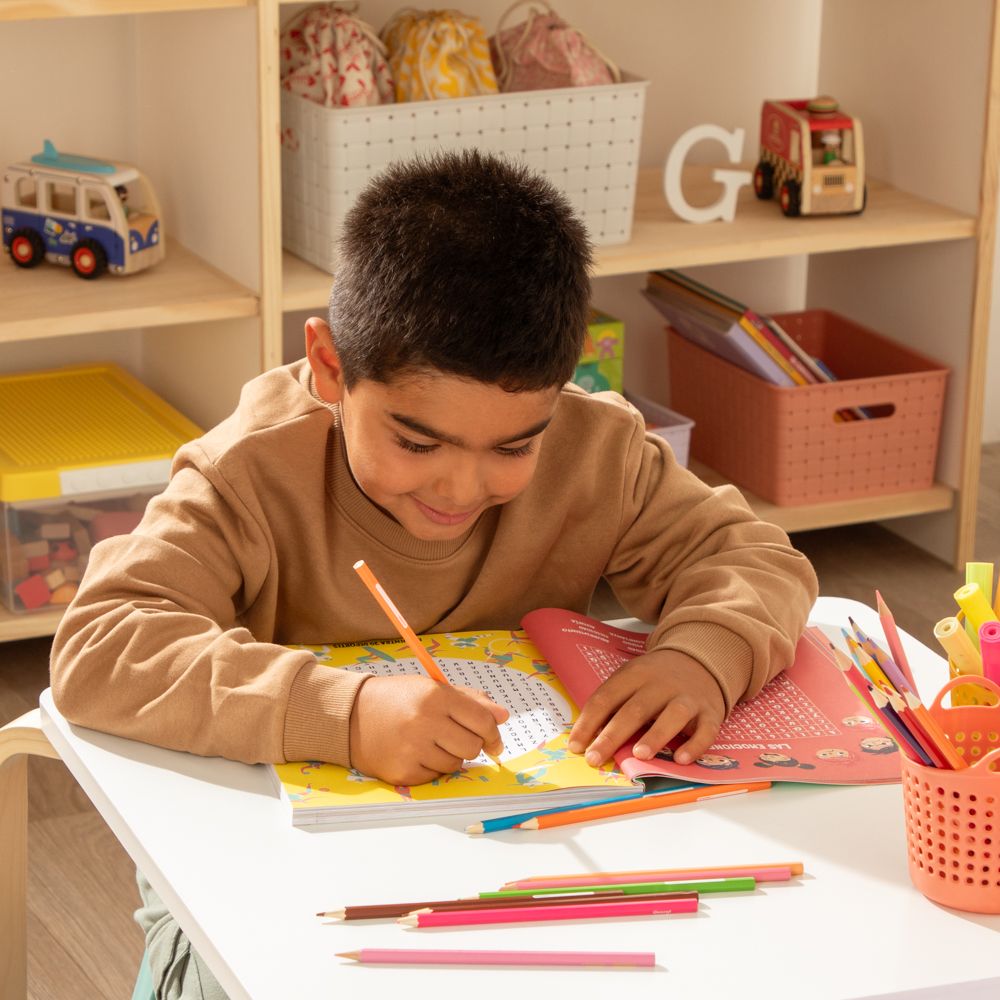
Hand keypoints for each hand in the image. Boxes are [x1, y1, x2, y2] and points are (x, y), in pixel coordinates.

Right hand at [349, 675, 508, 785]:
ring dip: (451, 756)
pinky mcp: (403, 772)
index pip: (482, 720)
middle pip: (473, 746)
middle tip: (458, 739)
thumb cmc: (397, 699)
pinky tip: (417, 753)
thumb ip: (470, 701)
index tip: (494, 740)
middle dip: (472, 746)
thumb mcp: (432, 689)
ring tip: (431, 743)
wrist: (351, 715)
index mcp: (435, 696)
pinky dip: (432, 768)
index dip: (493, 733)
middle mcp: (424, 722)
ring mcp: (412, 749)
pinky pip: (435, 777)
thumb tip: (503, 716)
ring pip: (456, 764)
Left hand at [567, 650, 724, 767]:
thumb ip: (613, 702)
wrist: (701, 660)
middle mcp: (661, 684)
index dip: (589, 722)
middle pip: (635, 709)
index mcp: (635, 674)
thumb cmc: (657, 679)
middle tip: (595, 757)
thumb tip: (587, 736)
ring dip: (655, 735)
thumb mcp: (631, 678)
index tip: (576, 746)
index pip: (607, 697)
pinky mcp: (710, 712)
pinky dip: (695, 745)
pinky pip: (705, 730)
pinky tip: (681, 759)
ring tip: (638, 756)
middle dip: (613, 735)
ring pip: (673, 715)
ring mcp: (688, 697)